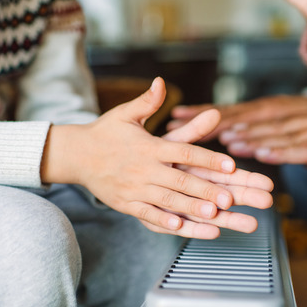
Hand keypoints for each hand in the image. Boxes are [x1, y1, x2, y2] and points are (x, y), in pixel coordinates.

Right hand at [41, 78, 255, 238]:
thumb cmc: (106, 132)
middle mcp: (144, 167)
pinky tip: (179, 226)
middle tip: (229, 199)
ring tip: (213, 215)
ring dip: (190, 208)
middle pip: (180, 179)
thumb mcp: (125, 113)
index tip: (231, 165)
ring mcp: (134, 187)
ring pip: (166, 199)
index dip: (208, 158)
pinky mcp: (124, 202)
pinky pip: (145, 213)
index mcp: (149, 146)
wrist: (76, 154)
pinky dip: (162, 220)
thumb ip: (147, 101)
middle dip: (205, 190)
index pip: (184, 150)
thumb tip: (161, 81)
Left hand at [168, 95, 306, 142]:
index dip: (210, 115)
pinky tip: (262, 154)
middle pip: (249, 115)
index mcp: (290, 110)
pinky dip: (281, 150)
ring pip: (273, 129)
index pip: (243, 111)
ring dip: (246, 135)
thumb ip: (285, 142)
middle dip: (214, 121)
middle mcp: (298, 112)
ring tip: (220, 141)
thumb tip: (262, 149)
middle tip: (183, 125)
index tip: (180, 116)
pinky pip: (303, 146)